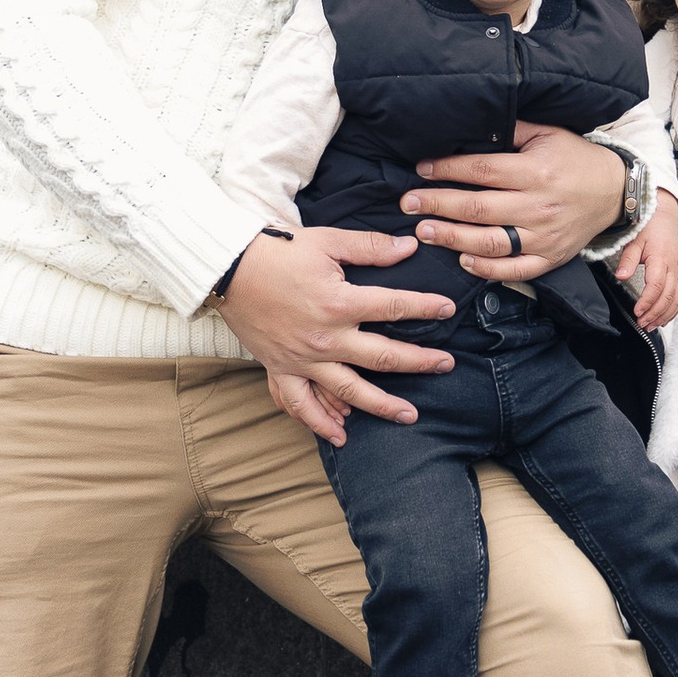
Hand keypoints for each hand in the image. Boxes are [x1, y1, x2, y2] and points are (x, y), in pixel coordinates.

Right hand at [218, 226, 454, 440]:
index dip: (426, 307)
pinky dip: (320, 423)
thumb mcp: (327, 241)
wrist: (229, 267)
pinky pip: (301, 405)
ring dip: (382, 406)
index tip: (448, 309)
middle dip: (420, 362)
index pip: (394, 308)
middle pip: (383, 357)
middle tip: (446, 365)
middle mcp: (325, 338)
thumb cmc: (278, 251)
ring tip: (409, 416)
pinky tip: (341, 435)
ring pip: (350, 392)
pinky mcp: (281, 369)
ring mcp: (303, 359)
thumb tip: (410, 247)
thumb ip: (371, 247)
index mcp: (339, 303)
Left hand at [398, 122, 628, 283]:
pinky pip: (515, 269)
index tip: (422, 169)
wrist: (615, 192)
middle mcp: (538, 205)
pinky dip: (487, 268)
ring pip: (491, 242)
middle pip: (478, 208)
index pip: (481, 170)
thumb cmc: (576, 159)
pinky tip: (463, 260)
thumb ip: (512, 131)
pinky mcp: (550, 258)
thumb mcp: (548, 133)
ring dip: (452, 238)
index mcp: (535, 171)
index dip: (447, 170)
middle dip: (438, 205)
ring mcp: (544, 236)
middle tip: (408, 203)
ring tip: (425, 231)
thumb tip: (472, 126)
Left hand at [616, 194, 677, 330]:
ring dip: (664, 315)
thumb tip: (621, 276)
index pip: (656, 286)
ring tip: (650, 326)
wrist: (664, 216)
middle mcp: (673, 267)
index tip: (637, 312)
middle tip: (642, 324)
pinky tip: (663, 319)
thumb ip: (628, 259)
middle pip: (668, 297)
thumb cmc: (648, 227)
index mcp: (661, 259)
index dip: (647, 301)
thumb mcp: (634, 240)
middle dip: (655, 313)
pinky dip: (673, 310)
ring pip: (676, 299)